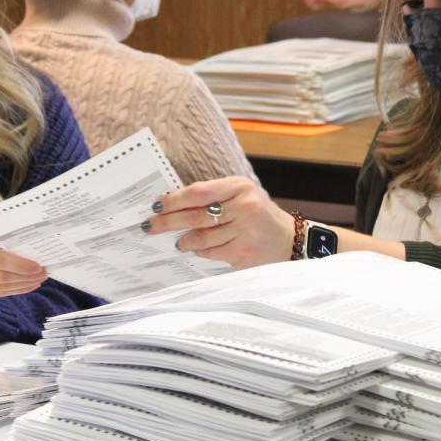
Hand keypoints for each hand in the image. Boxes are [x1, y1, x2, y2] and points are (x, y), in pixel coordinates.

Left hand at [145, 177, 294, 269]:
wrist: (290, 241)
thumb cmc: (259, 215)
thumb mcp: (242, 195)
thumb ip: (214, 197)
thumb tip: (174, 204)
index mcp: (239, 187)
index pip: (198, 192)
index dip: (174, 199)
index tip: (156, 205)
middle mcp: (243, 207)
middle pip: (195, 215)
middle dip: (168, 222)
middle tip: (150, 226)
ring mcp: (244, 231)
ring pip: (201, 236)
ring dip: (184, 240)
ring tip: (178, 241)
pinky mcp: (242, 253)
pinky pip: (210, 252)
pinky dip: (200, 251)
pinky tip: (197, 249)